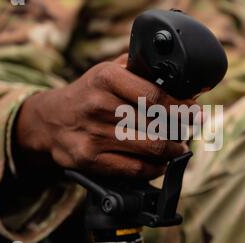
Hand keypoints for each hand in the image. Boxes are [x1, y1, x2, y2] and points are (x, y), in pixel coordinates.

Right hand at [14, 56, 195, 179]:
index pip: (155, 96)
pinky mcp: (89, 158)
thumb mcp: (108, 71)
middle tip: (189, 131)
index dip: (181, 108)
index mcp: (106, 78)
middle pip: (157, 124)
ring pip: (150, 148)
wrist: (49, 120)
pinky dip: (155, 168)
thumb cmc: (88, 94)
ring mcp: (93, 133)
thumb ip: (140, 71)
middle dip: (181, 130)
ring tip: (178, 148)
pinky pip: (134, 168)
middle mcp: (99, 105)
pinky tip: (160, 163)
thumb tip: (181, 83)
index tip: (195, 113)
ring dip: (172, 151)